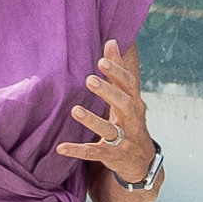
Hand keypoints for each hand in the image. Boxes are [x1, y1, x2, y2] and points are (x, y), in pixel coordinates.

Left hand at [56, 39, 157, 185]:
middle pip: (124, 104)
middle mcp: (132, 121)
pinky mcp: (111, 155)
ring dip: (92, 120)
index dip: (117, 72)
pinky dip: (77, 150)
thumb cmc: (130, 120)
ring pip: (109, 130)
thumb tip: (111, 40)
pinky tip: (60, 147)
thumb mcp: (127, 97)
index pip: (129, 85)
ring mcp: (123, 140)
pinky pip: (94, 153)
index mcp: (135, 103)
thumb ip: (117, 71)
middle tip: (89, 79)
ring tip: (75, 110)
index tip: (101, 60)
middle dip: (108, 92)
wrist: (141, 160)